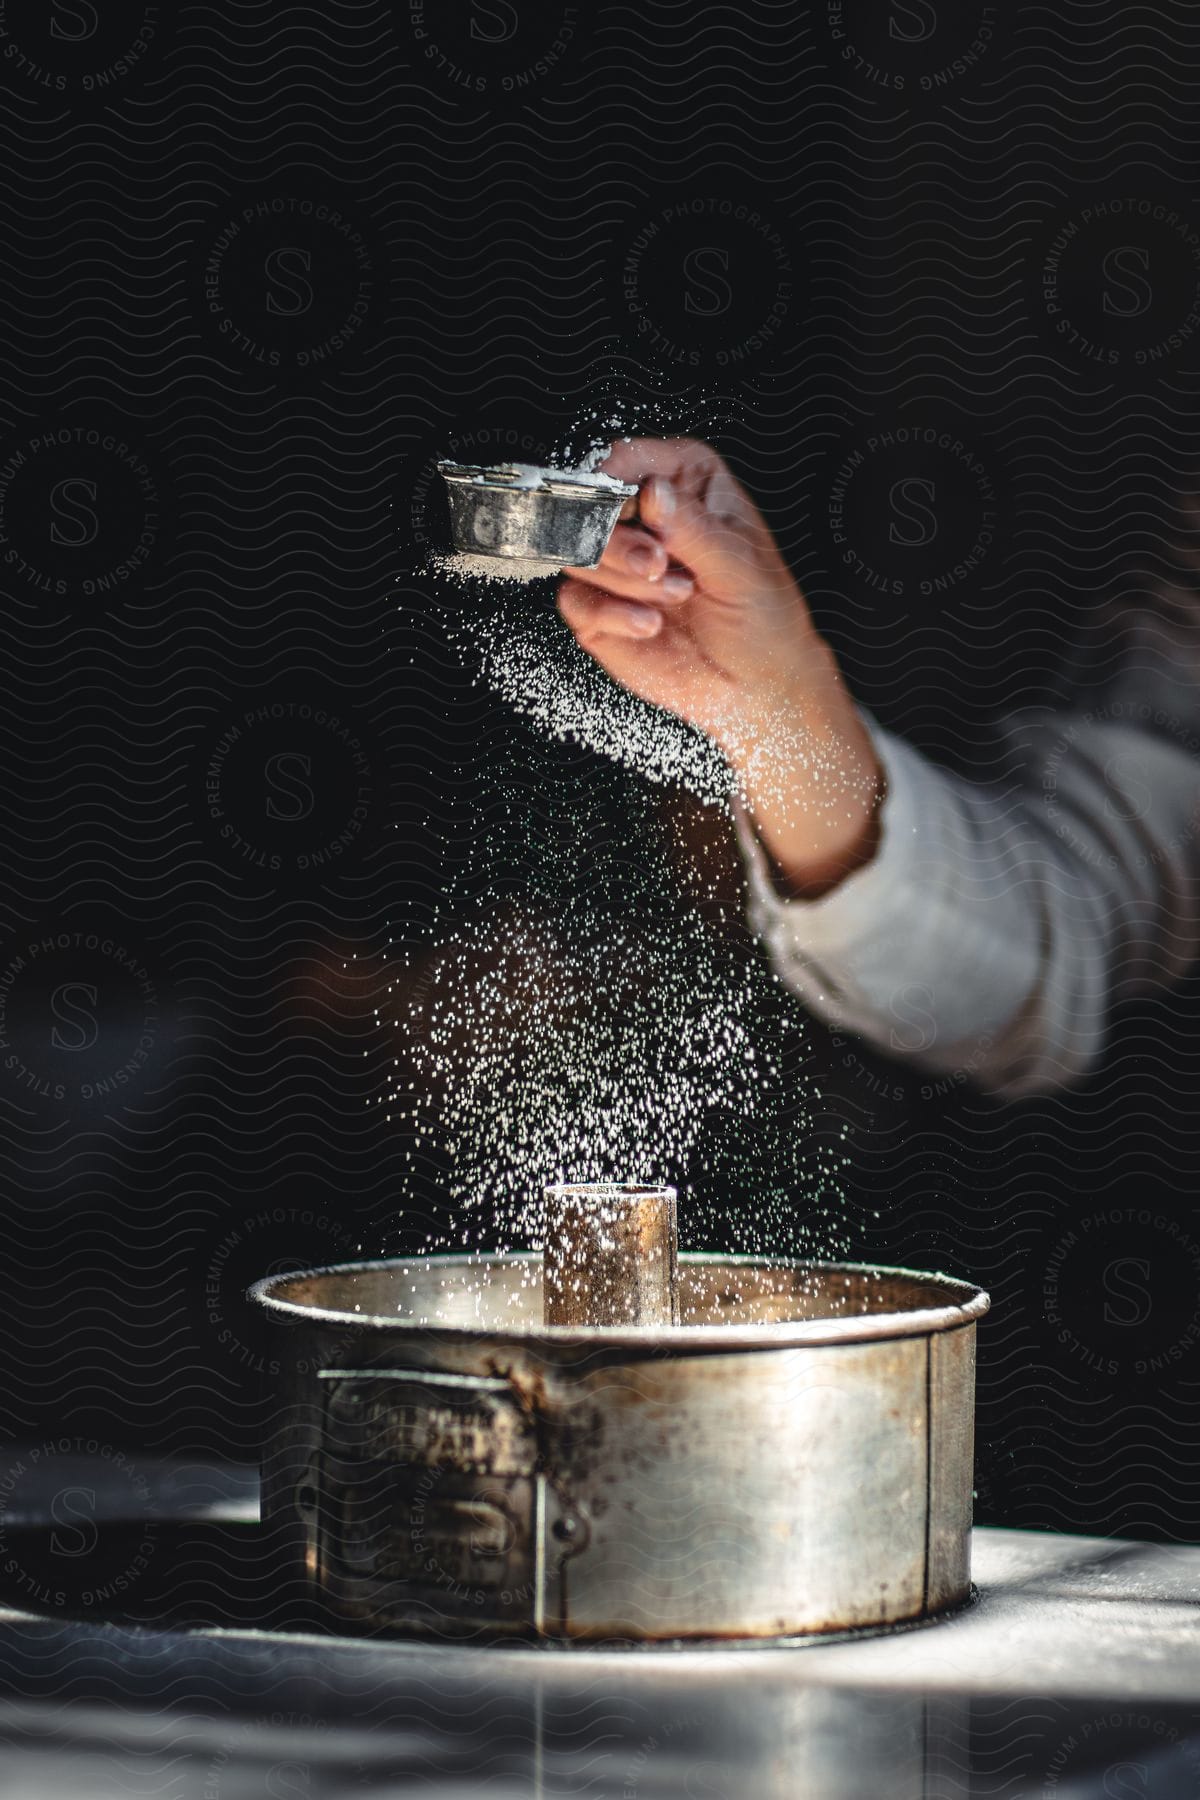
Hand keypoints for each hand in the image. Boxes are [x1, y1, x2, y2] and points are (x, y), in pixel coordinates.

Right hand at [558, 438, 882, 897]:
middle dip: (622, 541)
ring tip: (675, 597)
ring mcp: (616, 562)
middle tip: (660, 566)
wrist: (755, 684)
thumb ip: (691, 526)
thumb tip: (653, 493)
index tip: (627, 509)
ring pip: (579, 551)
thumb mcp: (739, 564)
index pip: (625, 461)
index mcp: (682, 482)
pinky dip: (612, 613)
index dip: (614, 482)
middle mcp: (642, 516)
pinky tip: (650, 624)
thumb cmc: (762, 616)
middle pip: (590, 505)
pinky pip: (576, 598)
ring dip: (626, 580)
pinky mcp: (598, 607)